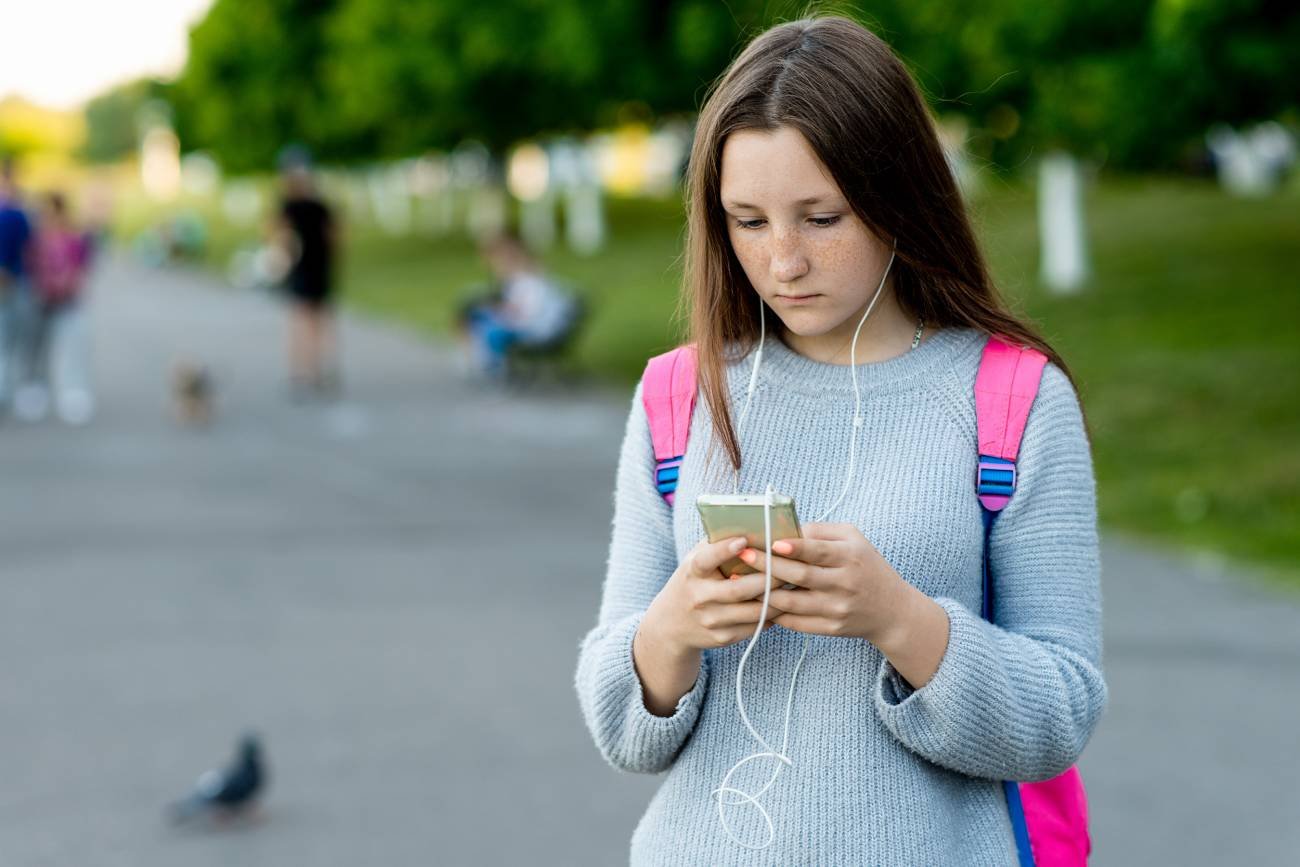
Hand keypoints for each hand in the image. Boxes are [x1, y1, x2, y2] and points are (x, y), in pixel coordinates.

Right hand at [641, 535, 785, 654]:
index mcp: (692, 572)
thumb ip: (718, 545)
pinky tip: (783, 604)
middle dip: (768, 578)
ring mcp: (710, 620)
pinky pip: (754, 626)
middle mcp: (698, 597)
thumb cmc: (694, 581)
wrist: (672, 623)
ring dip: (777, 599)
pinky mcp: (722, 637)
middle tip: (791, 567)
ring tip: (793, 585)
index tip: (743, 540)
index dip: (723, 550)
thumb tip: (754, 527)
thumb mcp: (696, 560)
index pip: (706, 560)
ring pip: (753, 611)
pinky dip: (773, 615)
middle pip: (739, 589)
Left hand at [736, 522, 910, 643]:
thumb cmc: (865, 566)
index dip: (793, 547)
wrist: (891, 610)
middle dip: (767, 566)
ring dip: (764, 592)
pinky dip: (775, 612)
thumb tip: (784, 529)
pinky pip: (796, 622)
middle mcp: (845, 584)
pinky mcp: (831, 628)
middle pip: (800, 576)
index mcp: (851, 557)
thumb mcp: (853, 540)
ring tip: (741, 580)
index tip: (769, 542)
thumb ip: (821, 531)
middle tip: (742, 556)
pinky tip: (757, 601)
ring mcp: (838, 609)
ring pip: (793, 602)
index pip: (818, 551)